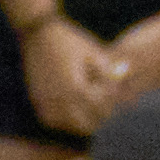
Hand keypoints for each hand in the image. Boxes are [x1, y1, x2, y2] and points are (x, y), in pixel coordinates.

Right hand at [20, 17, 126, 136]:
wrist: (37, 32)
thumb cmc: (70, 39)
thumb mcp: (93, 51)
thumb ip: (109, 70)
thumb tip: (123, 81)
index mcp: (76, 87)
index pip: (101, 109)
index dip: (111, 103)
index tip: (114, 92)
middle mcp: (59, 99)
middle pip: (86, 125)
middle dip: (98, 116)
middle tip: (103, 104)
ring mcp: (45, 102)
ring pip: (69, 126)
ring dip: (81, 121)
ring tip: (88, 106)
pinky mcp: (36, 101)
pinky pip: (53, 121)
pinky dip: (64, 120)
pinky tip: (72, 108)